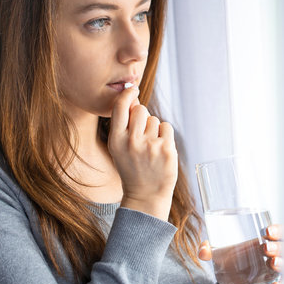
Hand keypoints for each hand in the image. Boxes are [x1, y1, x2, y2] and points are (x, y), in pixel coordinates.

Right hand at [108, 87, 177, 220]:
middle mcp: (132, 142)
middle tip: (142, 132)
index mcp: (116, 140)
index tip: (133, 89)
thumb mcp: (119, 148)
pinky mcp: (166, 150)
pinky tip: (159, 148)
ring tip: (150, 147)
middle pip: (140, 109)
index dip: (127, 94)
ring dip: (154, 128)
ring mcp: (150, 146)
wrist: (145, 195)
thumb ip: (123, 124)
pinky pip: (166, 127)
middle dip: (142, 115)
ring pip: (154, 119)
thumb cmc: (132, 167)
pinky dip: (164, 134)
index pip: (120, 107)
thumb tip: (132, 96)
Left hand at [198, 224, 283, 283]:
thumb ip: (210, 249)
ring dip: (282, 264)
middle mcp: (275, 253)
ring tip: (272, 263)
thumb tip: (202, 252)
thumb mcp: (221, 250)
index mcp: (267, 239)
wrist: (232, 275)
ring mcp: (275, 270)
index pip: (280, 231)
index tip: (267, 231)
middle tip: (266, 249)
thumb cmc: (232, 256)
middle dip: (278, 247)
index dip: (277, 230)